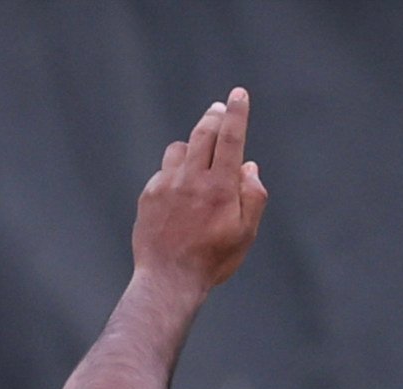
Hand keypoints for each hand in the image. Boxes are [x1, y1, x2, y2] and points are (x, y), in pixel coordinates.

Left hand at [134, 88, 265, 292]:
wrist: (168, 279)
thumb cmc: (213, 260)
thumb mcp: (246, 234)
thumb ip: (253, 197)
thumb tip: (249, 166)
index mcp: (221, 188)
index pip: (231, 139)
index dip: (236, 113)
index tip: (238, 95)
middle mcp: (193, 179)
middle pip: (204, 133)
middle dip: (214, 117)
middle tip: (219, 109)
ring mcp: (168, 184)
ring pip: (180, 148)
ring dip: (192, 145)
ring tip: (199, 157)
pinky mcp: (149, 194)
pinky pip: (164, 171)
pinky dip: (175, 172)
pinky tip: (180, 192)